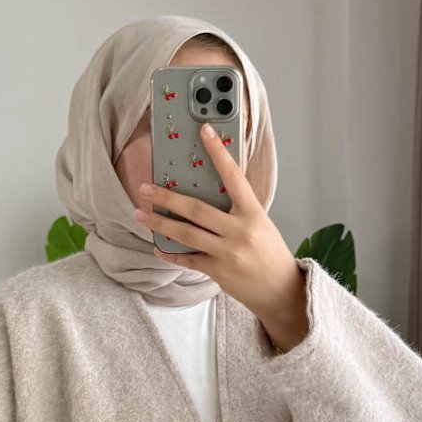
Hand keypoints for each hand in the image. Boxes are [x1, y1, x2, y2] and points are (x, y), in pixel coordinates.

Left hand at [133, 122, 309, 351]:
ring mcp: (227, 252)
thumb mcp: (260, 224)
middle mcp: (239, 231)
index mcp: (252, 213)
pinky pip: (189, 259)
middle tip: (145, 188)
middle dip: (167, 197)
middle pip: (196, 209)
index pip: (233, 176)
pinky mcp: (218, 271)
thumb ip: (238, 209)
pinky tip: (158, 246)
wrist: (280, 290)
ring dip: (160, 223)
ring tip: (140, 214)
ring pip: (187, 234)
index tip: (204, 132)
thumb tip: (207, 192)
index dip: (218, 152)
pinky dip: (171, 254)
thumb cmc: (270, 254)